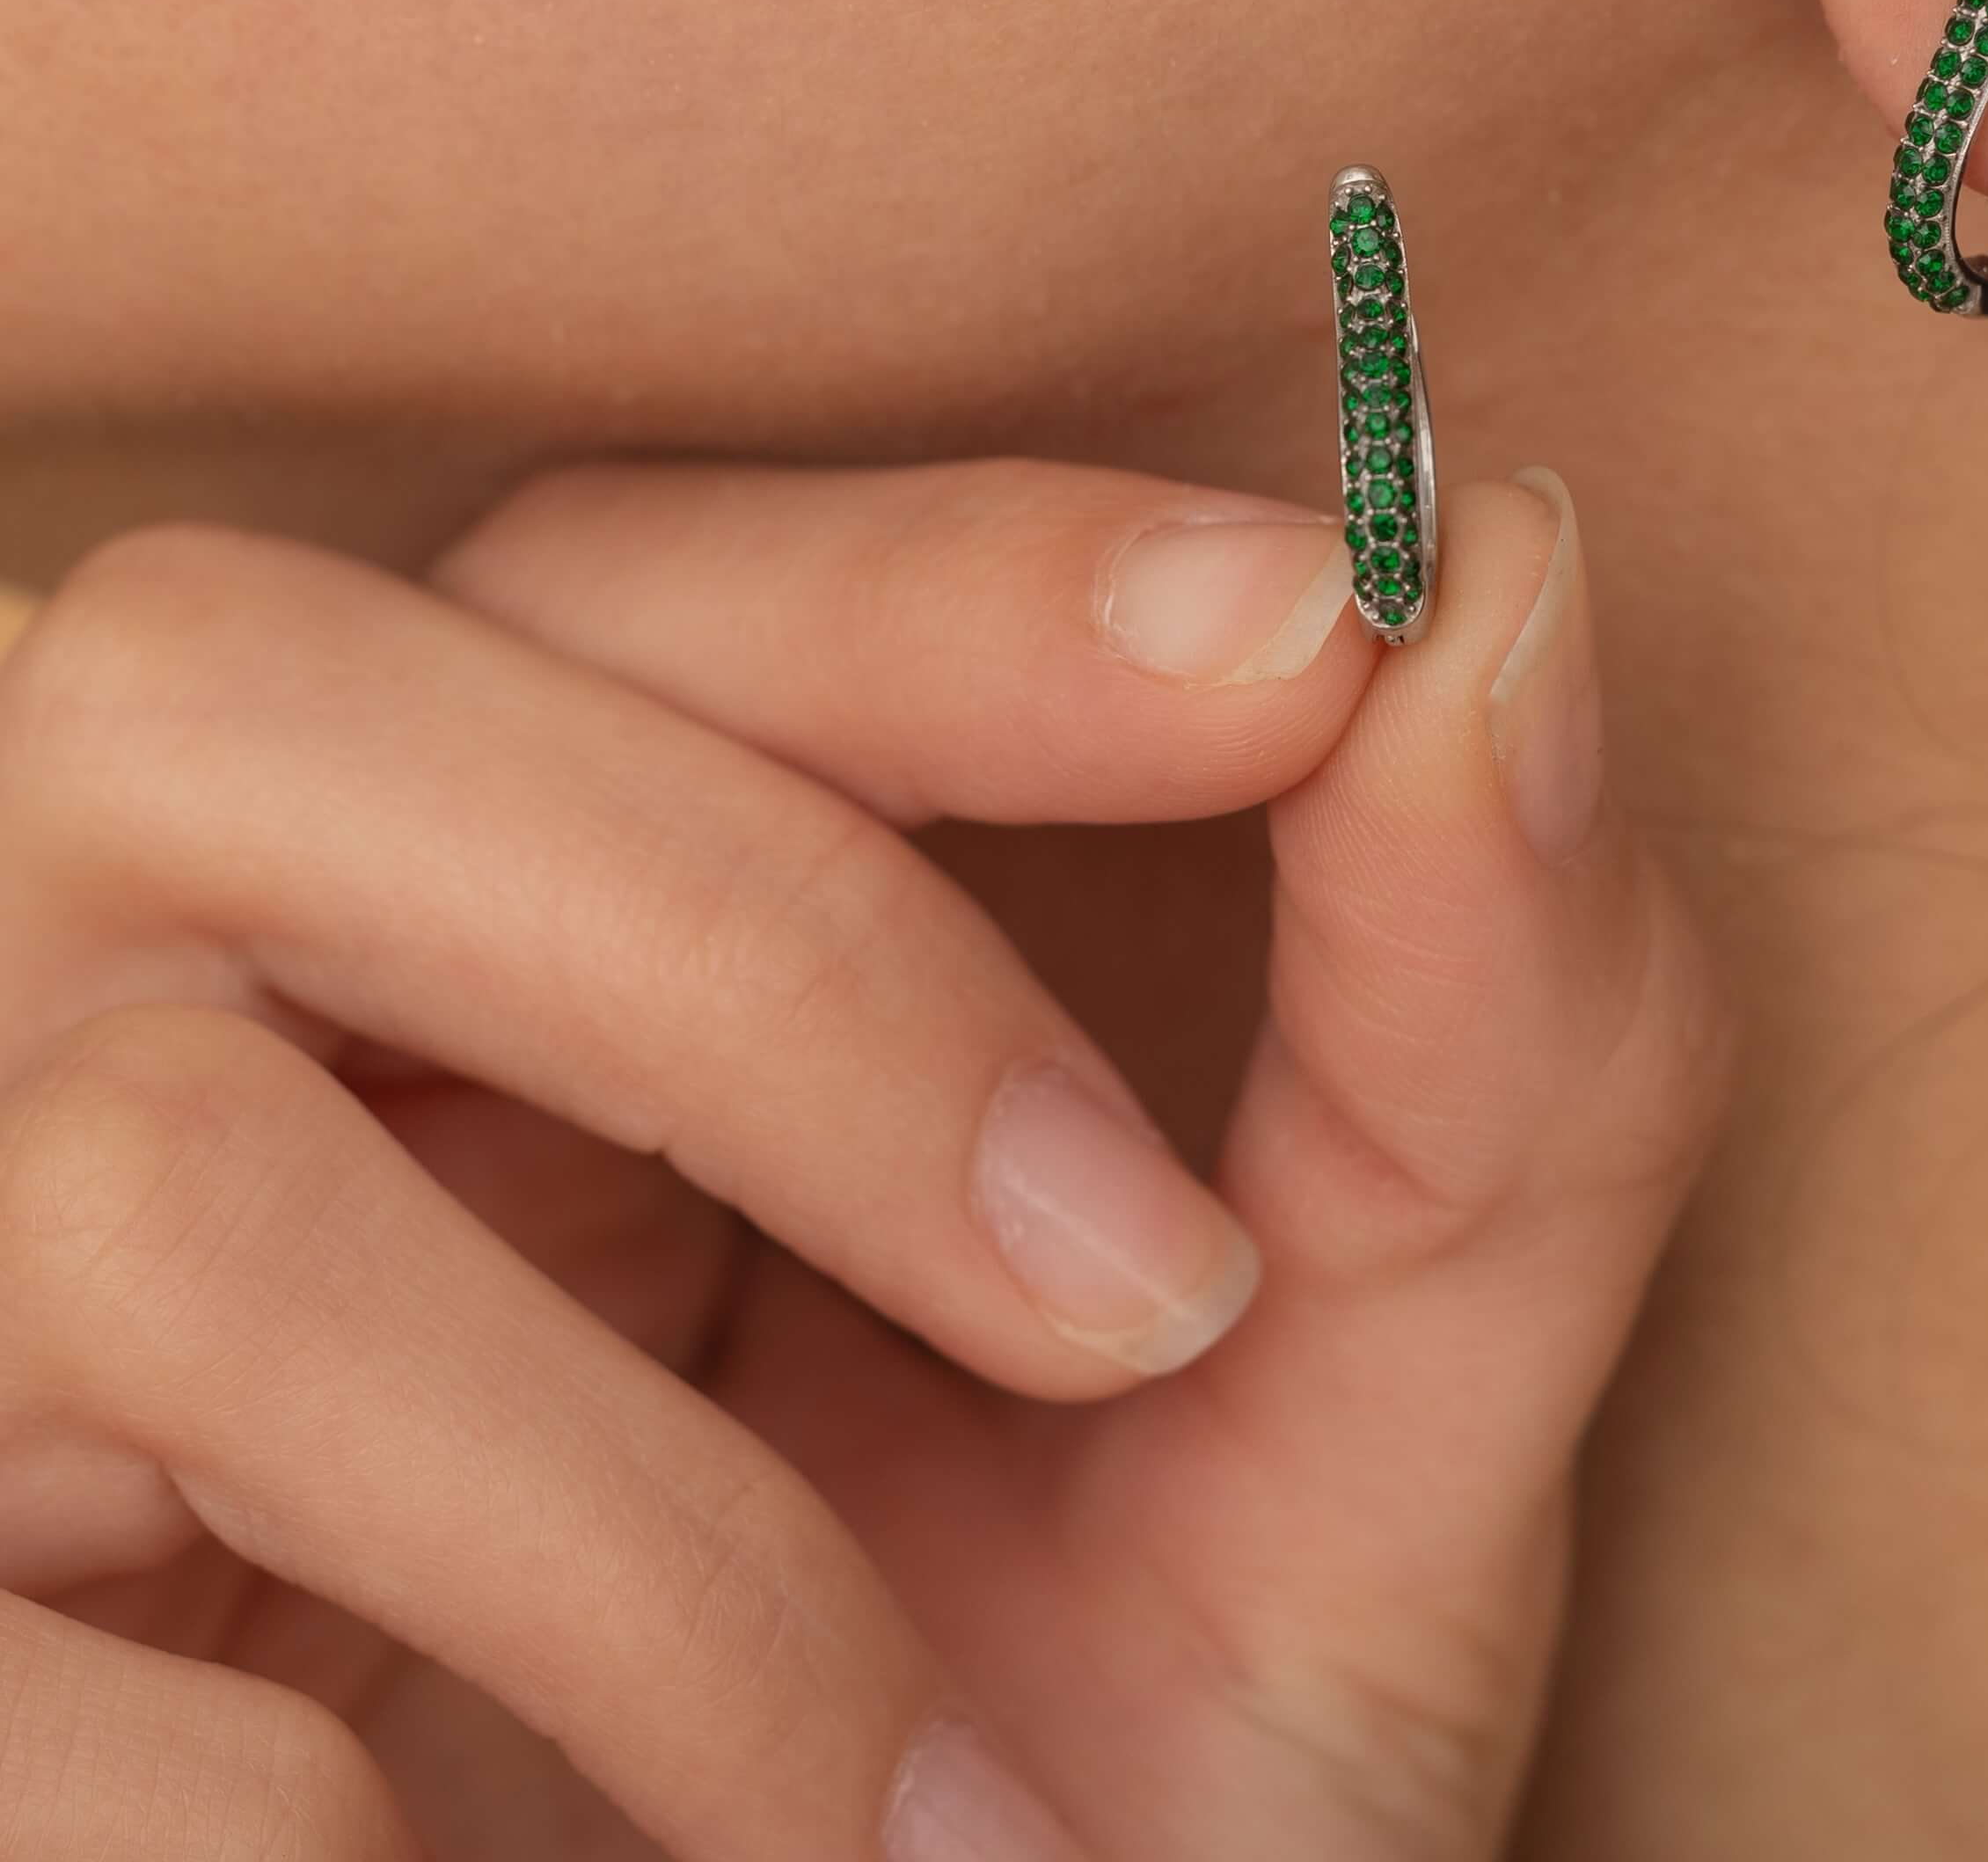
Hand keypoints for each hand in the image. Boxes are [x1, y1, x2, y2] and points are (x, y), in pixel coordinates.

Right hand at [0, 456, 1726, 1856]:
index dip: (939, 577)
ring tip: (916, 1810)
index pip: (618, 575)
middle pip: (245, 688)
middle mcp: (154, 1044)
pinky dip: (366, 1834)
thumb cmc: (1109, 1773)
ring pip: (157, 1178)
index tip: (1310, 624)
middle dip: (770, 949)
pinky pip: (33, 1691)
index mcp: (497, 931)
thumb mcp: (1355, 1431)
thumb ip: (1489, 1042)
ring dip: (646, 1530)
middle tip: (1143, 1283)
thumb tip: (1519, 572)